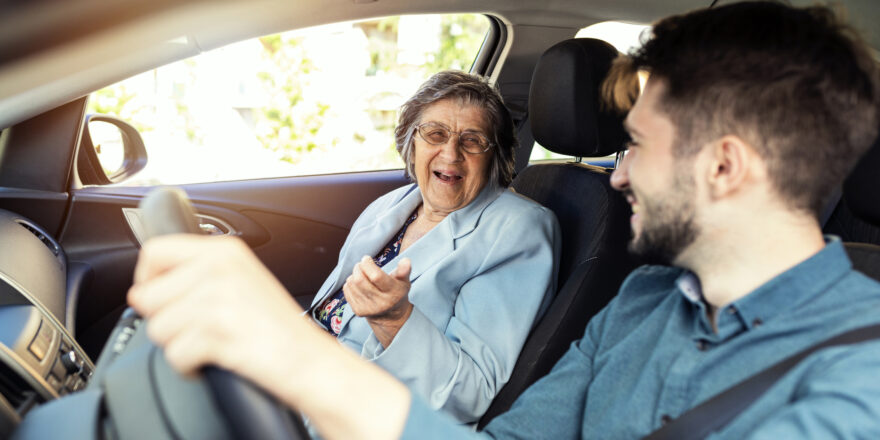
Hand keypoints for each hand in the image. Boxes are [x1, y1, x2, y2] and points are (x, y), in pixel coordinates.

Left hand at [128, 235, 411, 439]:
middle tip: (198, 328)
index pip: (154, 252)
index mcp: (224, 251)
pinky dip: (189, 367)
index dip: (147, 280)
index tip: (160, 299)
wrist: (309, 360)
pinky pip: (173, 354)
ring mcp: (219, 298)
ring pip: (156, 328)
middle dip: (164, 321)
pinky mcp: (217, 331)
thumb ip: (198, 273)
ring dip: (178, 345)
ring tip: (212, 342)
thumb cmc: (277, 328)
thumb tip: (144, 287)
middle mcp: (219, 268)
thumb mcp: (241, 280)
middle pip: (147, 295)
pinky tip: (215, 359)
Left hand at [343, 256, 412, 346]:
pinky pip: (347, 290)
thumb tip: (406, 260)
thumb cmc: (396, 292)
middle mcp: (381, 303)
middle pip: (360, 280)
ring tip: (360, 273)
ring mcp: (368, 308)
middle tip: (361, 264)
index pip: (376, 277)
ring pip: (352, 284)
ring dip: (353, 274)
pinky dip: (350, 283)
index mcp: (393, 293)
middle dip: (358, 268)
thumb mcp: (404, 281)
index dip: (367, 265)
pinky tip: (357, 283)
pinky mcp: (358, 311)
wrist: (391, 316)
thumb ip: (404, 270)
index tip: (367, 259)